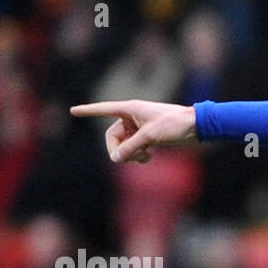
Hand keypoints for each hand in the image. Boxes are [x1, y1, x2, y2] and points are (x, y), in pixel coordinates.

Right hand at [68, 99, 196, 163]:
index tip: (73, 110)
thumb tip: (115, 158)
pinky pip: (134, 148)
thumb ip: (131, 147)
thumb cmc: (173, 124)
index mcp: (129, 109)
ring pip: (124, 145)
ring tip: (145, 158)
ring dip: (131, 154)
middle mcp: (131, 117)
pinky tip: (148, 158)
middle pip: (113, 136)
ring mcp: (139, 128)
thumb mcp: (150, 136)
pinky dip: (138, 155)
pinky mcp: (147, 137)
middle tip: (131, 158)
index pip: (103, 109)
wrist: (195, 126)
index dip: (88, 111)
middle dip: (120, 149)